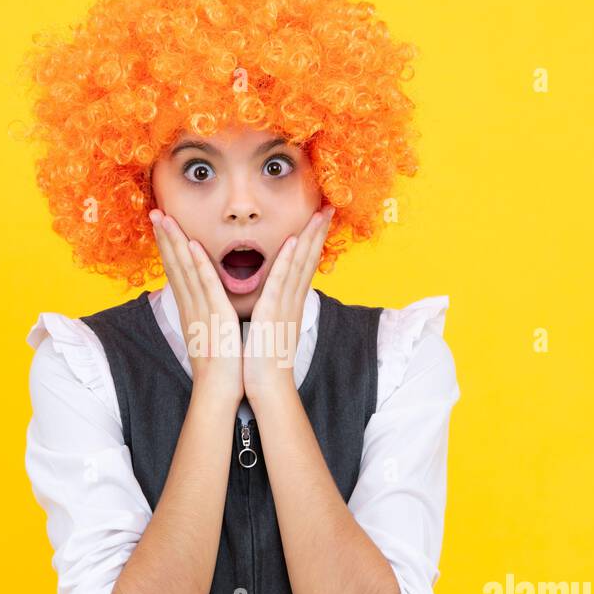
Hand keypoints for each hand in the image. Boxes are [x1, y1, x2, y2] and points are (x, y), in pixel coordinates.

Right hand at [150, 208, 243, 405]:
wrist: (219, 389)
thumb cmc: (219, 364)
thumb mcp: (209, 333)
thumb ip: (205, 314)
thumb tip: (204, 303)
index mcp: (191, 308)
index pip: (176, 271)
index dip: (168, 247)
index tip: (162, 225)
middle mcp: (191, 305)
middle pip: (174, 264)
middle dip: (164, 237)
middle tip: (154, 212)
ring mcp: (201, 309)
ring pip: (184, 269)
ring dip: (175, 242)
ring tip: (165, 218)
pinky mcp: (215, 315)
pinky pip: (206, 286)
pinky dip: (199, 264)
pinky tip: (193, 245)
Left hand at [243, 204, 333, 403]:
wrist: (266, 387)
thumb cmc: (264, 361)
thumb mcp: (270, 329)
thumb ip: (274, 310)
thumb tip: (273, 301)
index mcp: (290, 303)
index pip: (304, 265)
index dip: (313, 241)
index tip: (320, 220)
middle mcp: (293, 300)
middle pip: (309, 259)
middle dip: (319, 231)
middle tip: (329, 206)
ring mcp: (285, 305)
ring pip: (300, 264)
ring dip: (309, 236)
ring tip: (319, 213)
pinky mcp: (273, 312)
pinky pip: (281, 281)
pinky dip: (288, 259)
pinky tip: (293, 240)